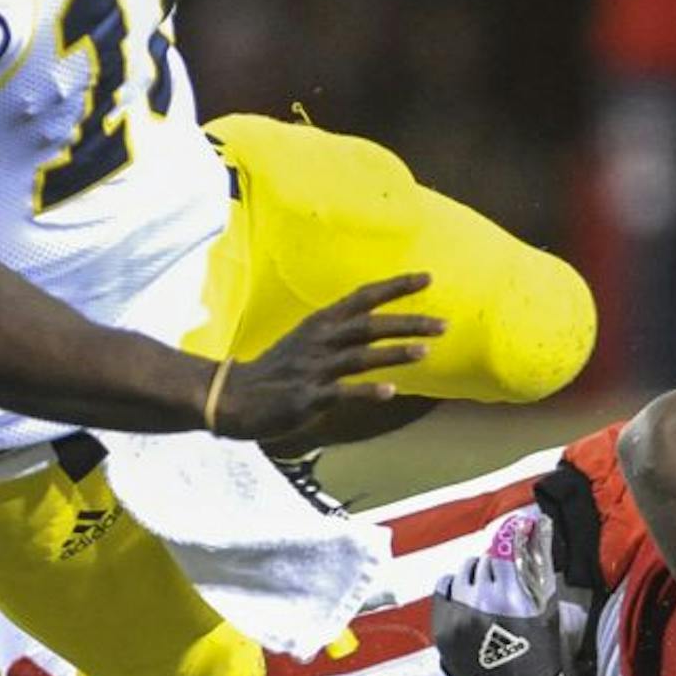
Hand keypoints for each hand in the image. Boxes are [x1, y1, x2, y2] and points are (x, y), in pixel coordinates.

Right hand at [208, 274, 442, 442]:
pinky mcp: (308, 397)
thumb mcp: (307, 339)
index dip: (395, 287)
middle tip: (443, 324)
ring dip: (395, 353)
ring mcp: (314, 368)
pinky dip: (367, 391)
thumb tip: (378, 327)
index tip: (428, 278)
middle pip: (370, 325)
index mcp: (321, 323)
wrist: (233, 396)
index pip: (363, 297)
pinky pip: (342, 392)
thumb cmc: (277, 369)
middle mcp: (320, 340)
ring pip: (361, 356)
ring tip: (426, 352)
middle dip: (408, 323)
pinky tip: (390, 392)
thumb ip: (341, 332)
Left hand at [432, 510, 567, 675]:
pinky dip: (455, 587)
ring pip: (464, 572)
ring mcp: (456, 614)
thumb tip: (540, 530)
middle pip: (485, 560)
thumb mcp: (547, 612)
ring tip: (488, 591)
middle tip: (507, 579)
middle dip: (498, 565)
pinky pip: (443, 588)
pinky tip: (467, 596)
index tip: (521, 530)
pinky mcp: (441, 626)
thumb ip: (541, 569)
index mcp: (509, 596)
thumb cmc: (539, 657)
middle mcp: (479, 601)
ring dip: (477, 575)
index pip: (507, 548)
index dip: (515, 537)